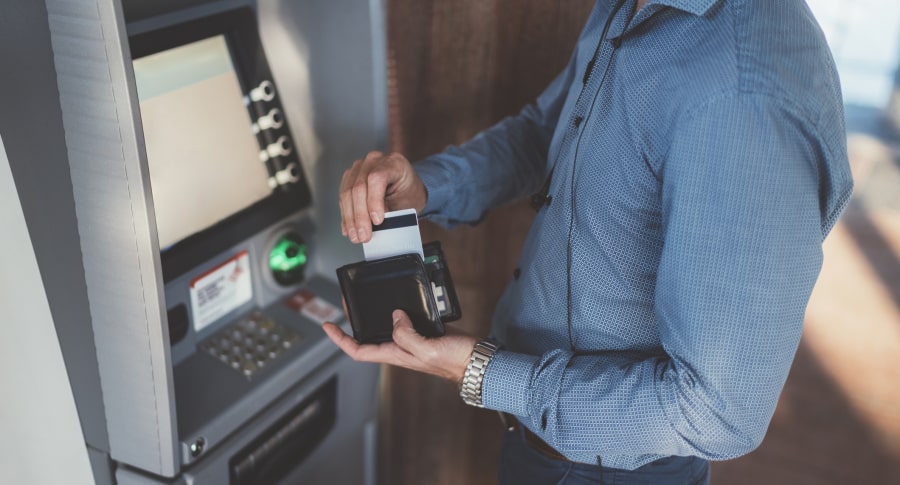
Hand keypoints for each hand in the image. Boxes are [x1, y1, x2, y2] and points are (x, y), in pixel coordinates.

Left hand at [322, 310, 476, 384]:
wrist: (476, 361)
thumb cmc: (454, 361)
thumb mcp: (426, 350)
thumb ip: (406, 335)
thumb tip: (394, 317)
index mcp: (396, 355)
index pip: (358, 350)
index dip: (340, 339)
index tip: (328, 325)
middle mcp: (400, 348)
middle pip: (368, 336)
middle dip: (353, 322)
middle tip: (346, 303)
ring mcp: (411, 340)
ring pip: (385, 327)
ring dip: (374, 314)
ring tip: (365, 299)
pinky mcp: (424, 332)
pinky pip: (404, 321)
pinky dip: (398, 309)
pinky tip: (400, 299)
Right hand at [339, 151, 427, 243]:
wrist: (407, 187)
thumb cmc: (409, 193)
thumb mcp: (407, 201)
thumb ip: (391, 210)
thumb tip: (374, 224)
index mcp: (393, 162)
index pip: (376, 178)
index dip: (374, 201)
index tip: (377, 221)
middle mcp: (374, 160)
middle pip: (359, 187)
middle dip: (360, 216)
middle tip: (364, 235)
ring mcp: (359, 167)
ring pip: (347, 193)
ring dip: (350, 218)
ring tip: (356, 236)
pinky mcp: (350, 177)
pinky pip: (343, 197)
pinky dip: (346, 215)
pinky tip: (349, 229)